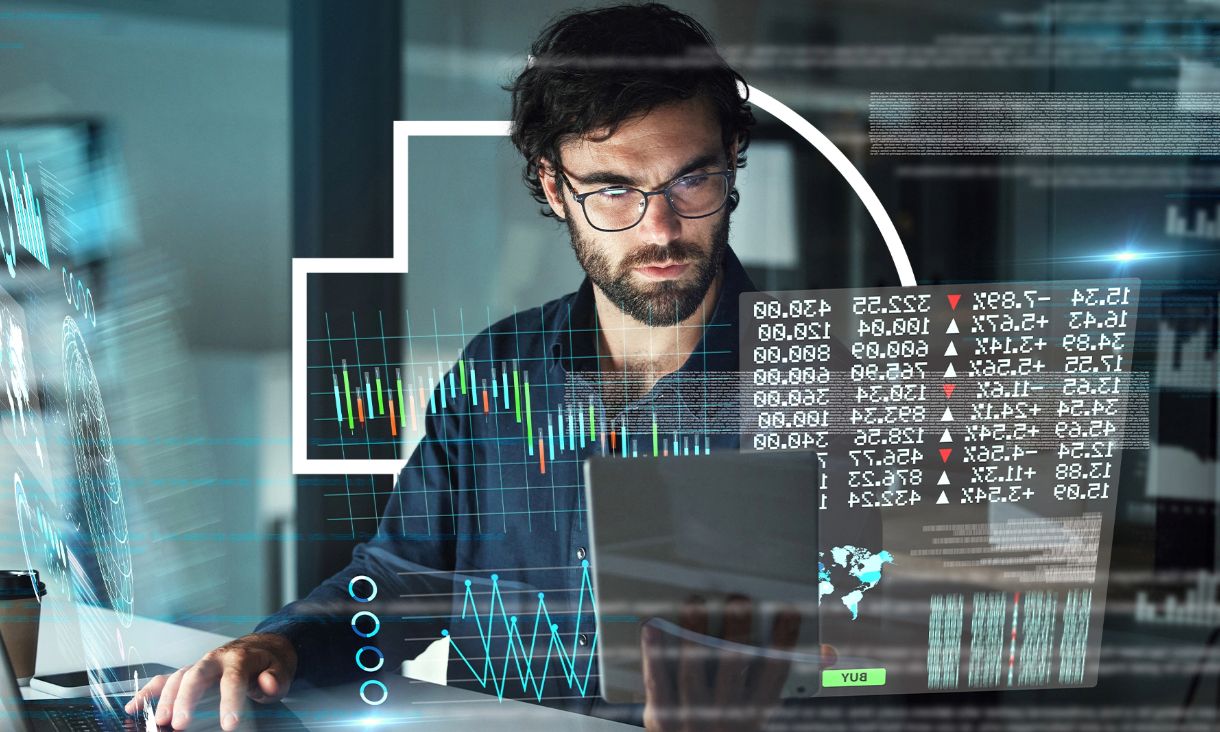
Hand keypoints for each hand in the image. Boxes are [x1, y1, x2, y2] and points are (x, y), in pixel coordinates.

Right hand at [124, 632, 296, 730]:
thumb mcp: (281, 670)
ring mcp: (199, 665)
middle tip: (181, 723)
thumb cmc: (268, 662)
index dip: (231, 700)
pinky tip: (134, 708)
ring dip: (166, 699)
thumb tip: (267, 683)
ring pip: (178, 678)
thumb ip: (275, 679)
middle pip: (197, 675)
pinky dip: (148, 692)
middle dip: (187, 699)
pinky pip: (164, 680)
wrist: (261, 647)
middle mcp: (215, 659)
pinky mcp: (188, 673)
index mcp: (240, 658)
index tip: (230, 724)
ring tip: (160, 722)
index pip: (234, 678)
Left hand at [640, 595, 801, 731]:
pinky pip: (657, 683)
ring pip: (693, 671)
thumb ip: (757, 684)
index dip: (783, 641)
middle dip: (736, 631)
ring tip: (696, 604)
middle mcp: (724, 715)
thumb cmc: (723, 731)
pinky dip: (653, 654)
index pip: (773, 674)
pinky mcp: (662, 716)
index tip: (787, 613)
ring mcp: (691, 716)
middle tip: (738, 601)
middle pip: (732, 667)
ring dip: (694, 634)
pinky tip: (653, 628)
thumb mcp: (749, 718)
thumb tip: (773, 642)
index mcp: (752, 714)